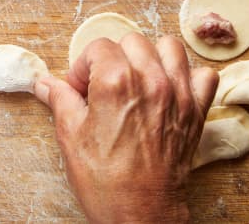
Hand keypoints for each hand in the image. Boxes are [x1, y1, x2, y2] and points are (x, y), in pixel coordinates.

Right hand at [34, 33, 217, 223]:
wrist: (140, 215)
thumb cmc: (106, 182)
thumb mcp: (71, 136)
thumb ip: (60, 99)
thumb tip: (44, 82)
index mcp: (116, 82)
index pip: (98, 47)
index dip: (83, 66)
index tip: (80, 87)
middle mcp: (150, 80)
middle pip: (132, 42)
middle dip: (113, 58)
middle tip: (103, 86)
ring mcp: (178, 94)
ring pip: (169, 47)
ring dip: (151, 58)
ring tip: (137, 80)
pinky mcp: (196, 111)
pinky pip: (203, 75)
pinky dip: (188, 77)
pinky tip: (169, 91)